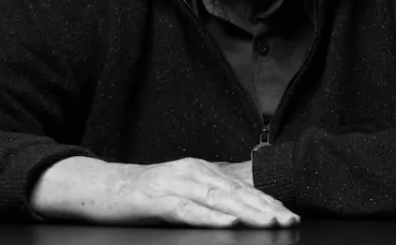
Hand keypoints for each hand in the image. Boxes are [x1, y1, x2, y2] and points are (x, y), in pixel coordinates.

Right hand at [104, 157, 297, 227]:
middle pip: (237, 193)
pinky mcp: (157, 199)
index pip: (243, 188)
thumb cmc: (147, 193)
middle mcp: (195, 171)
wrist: (104, 186)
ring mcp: (176, 183)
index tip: (291, 214)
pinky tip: (228, 224)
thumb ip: (210, 196)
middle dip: (266, 207)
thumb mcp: (184, 190)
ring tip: (269, 222)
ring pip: (218, 199)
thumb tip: (240, 209)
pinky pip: (188, 210)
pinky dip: (210, 217)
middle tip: (289, 220)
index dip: (269, 202)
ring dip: (246, 212)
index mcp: (204, 170)